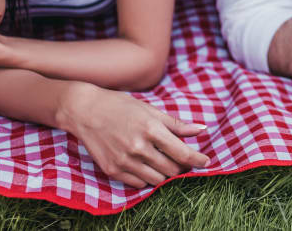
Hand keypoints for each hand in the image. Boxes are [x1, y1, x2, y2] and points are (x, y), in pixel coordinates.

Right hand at [62, 84, 209, 188]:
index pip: (183, 153)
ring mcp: (124, 161)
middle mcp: (138, 148)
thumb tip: (202, 130)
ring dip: (166, 174)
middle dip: (182, 167)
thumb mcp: (150, 110)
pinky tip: (147, 166)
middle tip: (183, 160)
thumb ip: (176, 124)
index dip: (198, 160)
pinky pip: (139, 184)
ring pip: (157, 179)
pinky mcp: (112, 170)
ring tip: (165, 162)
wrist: (85, 111)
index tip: (206, 161)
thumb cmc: (120, 106)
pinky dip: (148, 178)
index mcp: (151, 129)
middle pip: (172, 169)